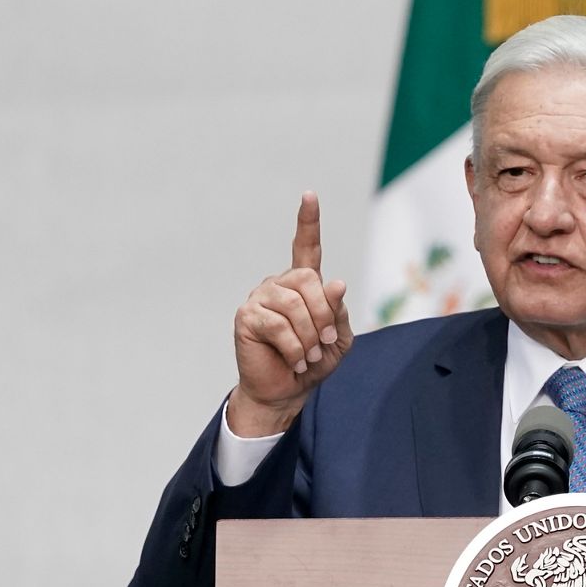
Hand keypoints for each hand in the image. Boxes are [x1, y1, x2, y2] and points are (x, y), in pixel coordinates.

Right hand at [228, 191, 352, 435]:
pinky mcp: (247, 317)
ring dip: (309, 336)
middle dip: (323, 315)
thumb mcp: (338, 339)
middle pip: (308, 280)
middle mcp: (280, 285)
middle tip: (324, 343)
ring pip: (294, 305)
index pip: (306, 247)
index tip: (309, 195)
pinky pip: (278, 325)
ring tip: (307, 356)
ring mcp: (260, 298)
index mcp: (303, 285)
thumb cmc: (313, 363)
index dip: (308, 221)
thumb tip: (335, 283)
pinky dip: (293, 347)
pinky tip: (293, 359)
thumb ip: (338, 312)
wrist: (286, 391)